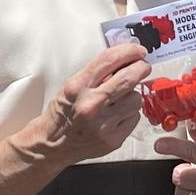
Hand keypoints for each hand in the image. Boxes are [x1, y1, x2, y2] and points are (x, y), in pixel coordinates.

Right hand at [37, 43, 150, 164]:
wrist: (52, 144)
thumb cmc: (62, 113)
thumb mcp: (72, 86)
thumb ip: (97, 73)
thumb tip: (123, 60)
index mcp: (78, 86)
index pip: (109, 59)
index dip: (129, 51)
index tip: (137, 50)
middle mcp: (91, 104)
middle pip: (129, 78)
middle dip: (141, 67)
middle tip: (143, 66)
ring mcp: (103, 124)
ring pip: (136, 98)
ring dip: (132, 94)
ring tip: (120, 98)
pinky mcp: (113, 139)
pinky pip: (134, 117)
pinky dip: (130, 113)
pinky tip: (117, 114)